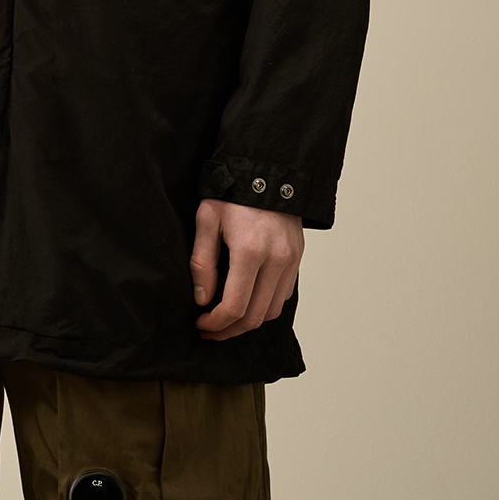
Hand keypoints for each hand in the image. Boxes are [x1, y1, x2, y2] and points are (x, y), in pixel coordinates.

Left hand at [190, 198, 302, 339]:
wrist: (267, 169)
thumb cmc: (233, 191)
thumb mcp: (207, 219)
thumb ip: (202, 262)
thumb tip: (202, 299)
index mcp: (250, 251)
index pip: (235, 307)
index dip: (216, 323)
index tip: (201, 323)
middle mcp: (276, 259)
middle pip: (255, 317)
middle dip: (229, 330)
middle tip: (210, 330)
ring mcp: (291, 260)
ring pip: (271, 311)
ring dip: (249, 322)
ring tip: (227, 319)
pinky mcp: (298, 257)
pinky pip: (283, 295)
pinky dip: (265, 306)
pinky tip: (247, 300)